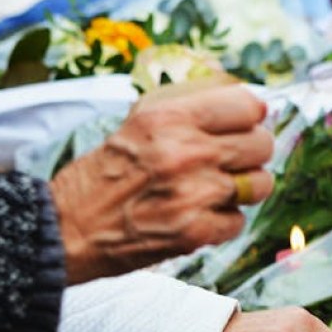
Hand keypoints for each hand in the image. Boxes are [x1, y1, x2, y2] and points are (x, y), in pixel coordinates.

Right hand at [49, 84, 273, 283]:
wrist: (70, 227)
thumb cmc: (108, 171)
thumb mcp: (140, 119)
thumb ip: (192, 103)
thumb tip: (251, 99)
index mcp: (169, 117)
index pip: (247, 105)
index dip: (250, 116)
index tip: (244, 124)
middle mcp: (185, 152)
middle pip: (261, 144)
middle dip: (250, 153)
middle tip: (229, 161)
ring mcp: (193, 194)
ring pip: (259, 184)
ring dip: (243, 189)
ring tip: (214, 190)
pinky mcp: (195, 232)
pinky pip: (239, 221)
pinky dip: (223, 221)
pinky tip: (198, 215)